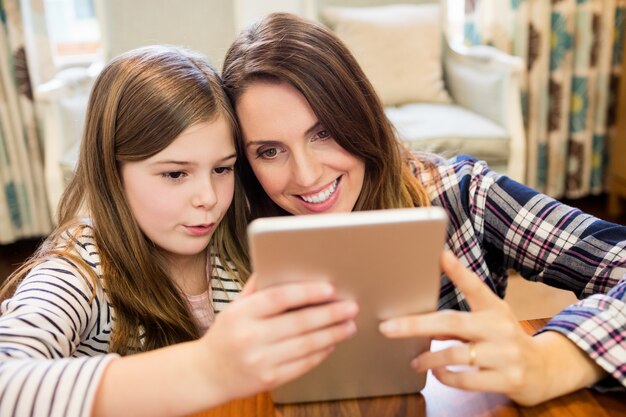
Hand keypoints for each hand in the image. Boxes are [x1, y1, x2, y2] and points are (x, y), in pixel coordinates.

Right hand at [198, 275, 357, 401]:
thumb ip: (257, 288)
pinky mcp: (269, 380)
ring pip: (306, 345)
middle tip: (351, 306)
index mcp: (240, 314)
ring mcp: (260, 361)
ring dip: (332, 334)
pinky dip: (321, 353)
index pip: (279, 298)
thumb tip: (282, 265)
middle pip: (299, 322)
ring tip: (349, 325)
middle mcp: (249, 337)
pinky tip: (332, 343)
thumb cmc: (226, 334)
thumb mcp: (234, 307)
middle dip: (330, 314)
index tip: (330, 288)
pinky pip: (303, 364)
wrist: (207, 374)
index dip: (307, 292)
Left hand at [379, 251, 558, 404]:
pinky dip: (446, 377)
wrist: (545, 370)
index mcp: (495, 308)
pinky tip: (438, 374)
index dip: (457, 270)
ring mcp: (506, 354)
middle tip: (388, 327)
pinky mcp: (508, 379)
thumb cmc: (506, 341)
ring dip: (429, 358)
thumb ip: (460, 319)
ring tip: (414, 361)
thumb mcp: (489, 321)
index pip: (475, 286)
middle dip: (416, 324)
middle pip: (452, 322)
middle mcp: (500, 327)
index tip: (440, 253)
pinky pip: (467, 379)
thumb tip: (423, 320)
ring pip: (456, 354)